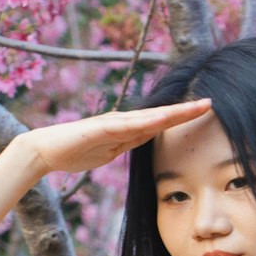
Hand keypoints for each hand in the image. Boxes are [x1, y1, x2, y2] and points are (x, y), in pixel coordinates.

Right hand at [15, 98, 211, 177]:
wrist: (44, 151)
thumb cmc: (74, 151)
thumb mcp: (109, 152)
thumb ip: (126, 145)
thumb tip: (144, 141)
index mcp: (126, 130)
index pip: (160, 124)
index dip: (182, 118)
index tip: (204, 112)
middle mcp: (122, 121)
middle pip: (160, 116)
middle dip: (185, 111)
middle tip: (210, 103)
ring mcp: (111, 124)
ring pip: (148, 117)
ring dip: (173, 113)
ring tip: (195, 108)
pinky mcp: (99, 129)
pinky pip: (127, 126)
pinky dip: (145, 122)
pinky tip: (162, 120)